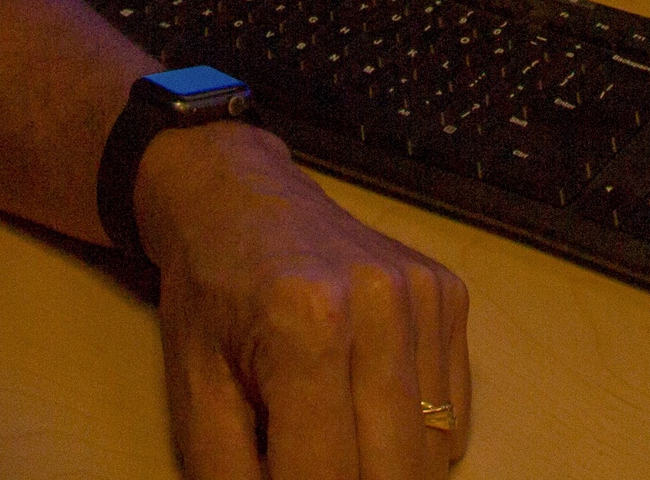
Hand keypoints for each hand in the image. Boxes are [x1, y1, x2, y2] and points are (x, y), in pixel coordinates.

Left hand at [130, 119, 474, 479]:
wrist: (236, 198)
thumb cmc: (210, 298)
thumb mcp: (195, 397)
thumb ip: (232, 478)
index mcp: (304, 324)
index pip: (325, 477)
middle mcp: (377, 302)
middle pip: (392, 472)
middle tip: (310, 471)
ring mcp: (422, 294)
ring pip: (433, 452)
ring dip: (384, 471)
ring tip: (333, 442)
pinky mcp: (448, 295)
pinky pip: (454, 414)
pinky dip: (414, 439)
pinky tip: (365, 409)